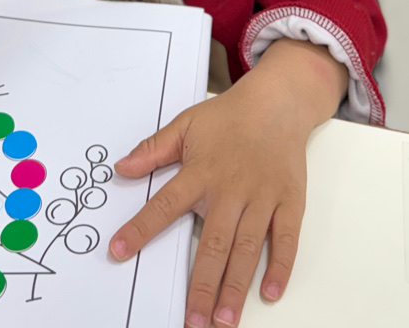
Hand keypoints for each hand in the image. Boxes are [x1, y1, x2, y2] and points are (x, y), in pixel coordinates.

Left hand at [108, 38, 347, 327]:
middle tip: (193, 321)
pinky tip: (270, 292)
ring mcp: (263, 197)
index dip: (140, 228)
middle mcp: (232, 188)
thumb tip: (121, 167)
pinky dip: (280, 265)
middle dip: (203, 285)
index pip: (165, 204)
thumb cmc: (229, 117)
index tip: (118, 251)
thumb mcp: (186, 124)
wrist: (277, 102)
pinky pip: (287, 238)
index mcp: (202, 171)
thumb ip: (153, 148)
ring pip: (248, 248)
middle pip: (214, 243)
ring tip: (225, 320)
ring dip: (236, 286)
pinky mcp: (289, 201)